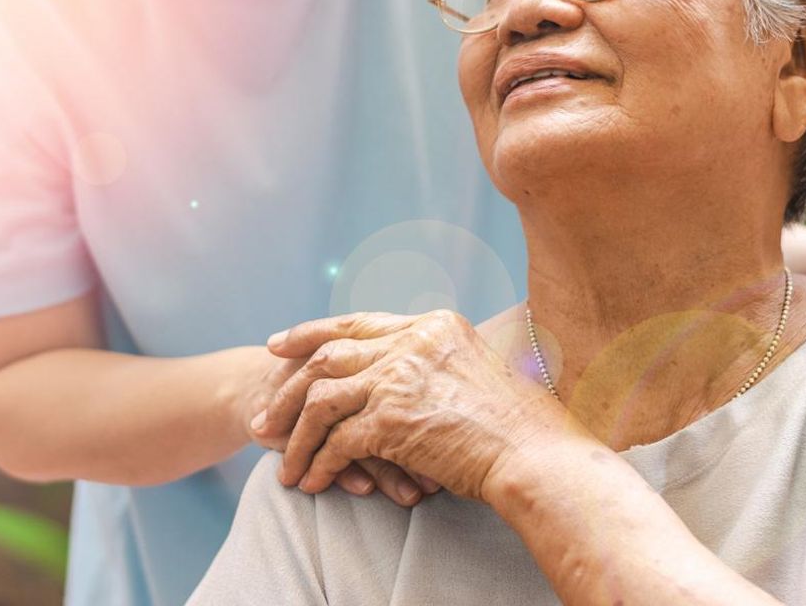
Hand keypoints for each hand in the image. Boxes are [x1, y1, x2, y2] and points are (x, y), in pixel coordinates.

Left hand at [253, 310, 568, 501]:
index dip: (313, 333)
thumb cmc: (525, 427)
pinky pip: (337, 442)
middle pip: (328, 355)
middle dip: (288, 383)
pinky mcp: (392, 419)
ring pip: (322, 399)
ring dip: (295, 433)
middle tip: (264, 409)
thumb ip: (441, 362)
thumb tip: (414, 374)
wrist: (540, 458)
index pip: (358, 323)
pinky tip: (311, 481)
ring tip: (281, 459)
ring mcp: (400, 378)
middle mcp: (412, 343)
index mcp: (433, 325)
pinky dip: (319, 463)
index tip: (281, 345)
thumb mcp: (482, 370)